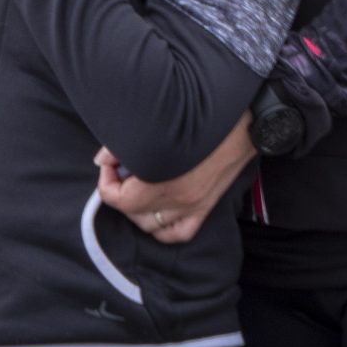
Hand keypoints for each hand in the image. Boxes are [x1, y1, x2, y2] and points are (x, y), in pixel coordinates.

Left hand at [96, 114, 254, 244]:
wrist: (244, 118)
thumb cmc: (198, 114)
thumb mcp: (153, 123)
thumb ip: (122, 144)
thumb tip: (103, 161)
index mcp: (162, 177)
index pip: (117, 198)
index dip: (106, 180)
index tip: (109, 162)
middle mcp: (178, 198)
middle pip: (133, 213)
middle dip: (120, 193)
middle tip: (121, 170)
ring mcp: (194, 205)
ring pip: (152, 227)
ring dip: (138, 211)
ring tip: (136, 188)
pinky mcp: (208, 206)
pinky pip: (180, 232)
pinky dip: (163, 228)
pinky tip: (156, 211)